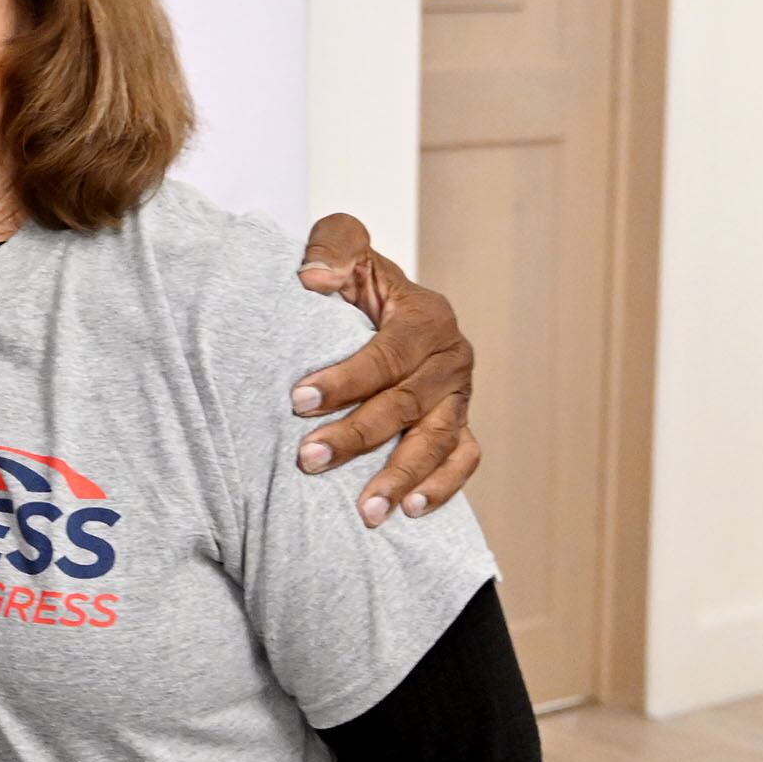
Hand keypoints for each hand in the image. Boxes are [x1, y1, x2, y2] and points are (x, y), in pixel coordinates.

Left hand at [292, 213, 480, 525]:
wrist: (384, 305)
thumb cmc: (358, 280)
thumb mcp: (345, 248)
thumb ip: (333, 249)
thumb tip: (313, 278)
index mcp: (426, 317)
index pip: (387, 355)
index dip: (345, 379)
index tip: (300, 401)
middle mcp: (450, 359)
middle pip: (406, 404)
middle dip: (357, 435)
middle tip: (309, 459)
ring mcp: (459, 396)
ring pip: (437, 441)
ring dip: (400, 476)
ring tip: (366, 510)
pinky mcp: (460, 423)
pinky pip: (462, 459)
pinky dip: (442, 488)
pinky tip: (408, 512)